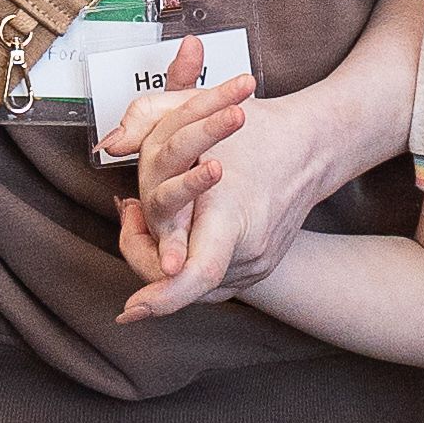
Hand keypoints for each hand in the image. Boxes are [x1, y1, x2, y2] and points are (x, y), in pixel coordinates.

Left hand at [112, 68, 360, 320]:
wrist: (313, 147)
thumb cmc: (258, 130)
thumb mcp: (197, 111)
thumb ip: (145, 120)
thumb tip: (110, 145)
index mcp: (231, 216)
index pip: (195, 273)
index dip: (162, 298)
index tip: (129, 311)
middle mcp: (246, 249)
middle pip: (182, 286)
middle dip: (144, 267)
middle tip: (127, 221)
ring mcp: (255, 265)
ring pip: (192, 288)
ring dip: (161, 263)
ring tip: (145, 219)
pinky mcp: (258, 269)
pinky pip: (211, 281)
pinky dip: (187, 263)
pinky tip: (176, 233)